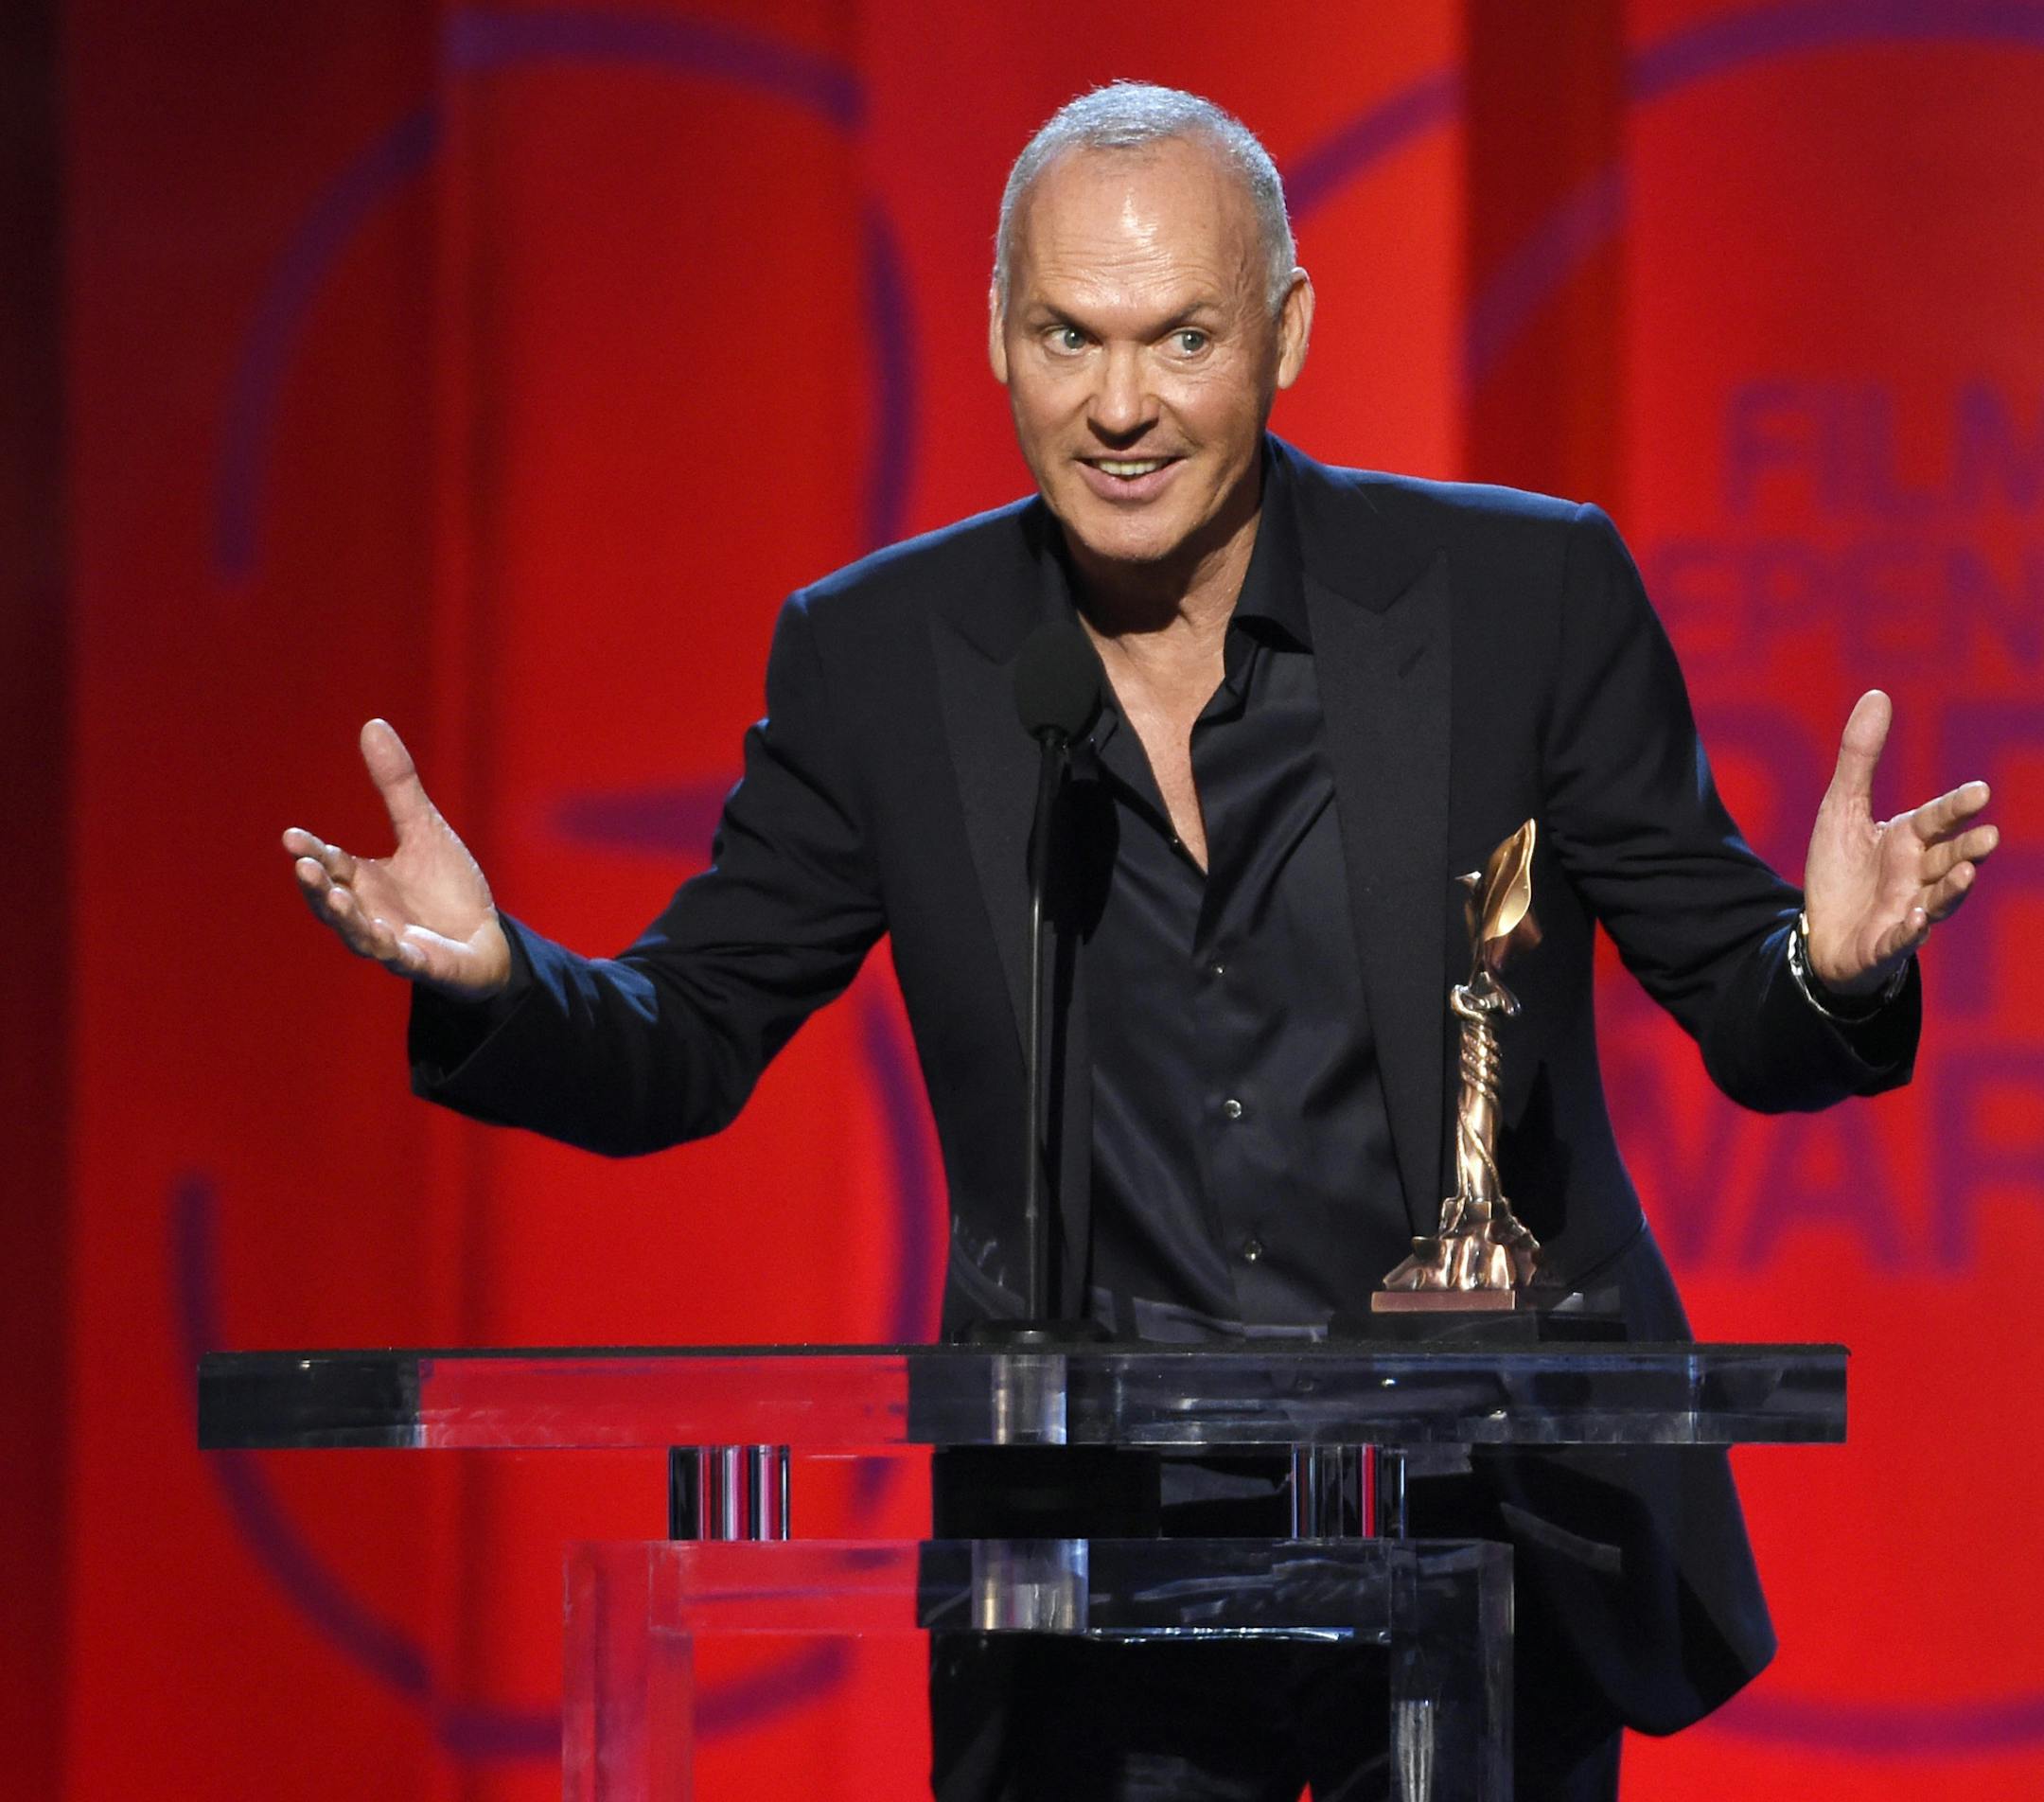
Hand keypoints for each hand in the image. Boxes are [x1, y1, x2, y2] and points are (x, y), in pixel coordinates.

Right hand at [283, 719, 511, 999]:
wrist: (485, 938)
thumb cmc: (445, 887)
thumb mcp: (423, 828)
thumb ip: (396, 785)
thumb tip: (372, 724)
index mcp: (362, 880)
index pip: (330, 863)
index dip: (311, 851)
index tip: (291, 836)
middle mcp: (367, 913)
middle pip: (332, 901)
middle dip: (317, 884)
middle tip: (302, 865)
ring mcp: (391, 942)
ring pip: (359, 934)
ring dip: (346, 917)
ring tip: (336, 895)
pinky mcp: (422, 964)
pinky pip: (404, 960)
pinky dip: (394, 951)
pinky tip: (387, 939)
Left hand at [1802, 691, 1998, 996]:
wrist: (1823, 932)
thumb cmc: (1843, 869)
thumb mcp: (1842, 808)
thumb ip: (1861, 757)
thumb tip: (1878, 694)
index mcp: (1909, 840)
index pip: (1937, 819)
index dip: (1956, 807)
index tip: (1981, 790)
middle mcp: (1917, 875)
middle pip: (1947, 859)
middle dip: (1967, 848)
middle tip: (1988, 835)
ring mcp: (1907, 911)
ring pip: (1938, 900)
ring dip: (1952, 889)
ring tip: (1966, 873)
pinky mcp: (1886, 944)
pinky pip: (1901, 940)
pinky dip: (1911, 932)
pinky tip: (1918, 920)